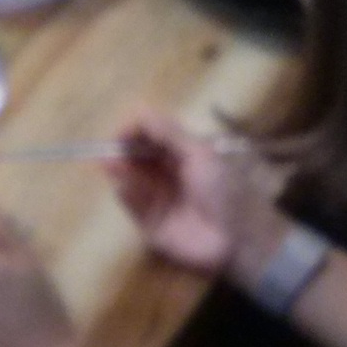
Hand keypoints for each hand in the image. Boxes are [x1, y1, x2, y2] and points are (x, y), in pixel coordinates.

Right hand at [106, 115, 279, 278]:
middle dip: (123, 152)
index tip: (121, 133)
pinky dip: (127, 195)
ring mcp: (159, 199)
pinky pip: (133, 207)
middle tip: (108, 150)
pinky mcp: (151, 224)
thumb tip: (139, 108)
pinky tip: (123, 187)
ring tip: (109, 165)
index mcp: (184, 155)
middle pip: (138, 158)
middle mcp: (169, 174)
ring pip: (132, 181)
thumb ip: (168, 132)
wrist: (238, 238)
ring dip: (120, 171)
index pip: (152, 137)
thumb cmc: (224, 189)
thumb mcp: (200, 153)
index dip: (135, 132)